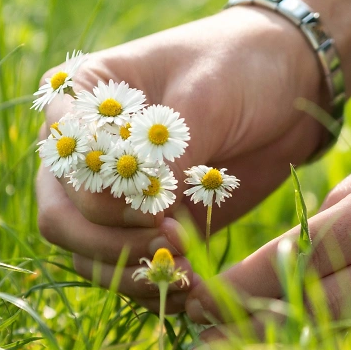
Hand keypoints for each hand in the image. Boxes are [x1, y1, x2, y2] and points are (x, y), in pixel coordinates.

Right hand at [35, 6, 325, 311]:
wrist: (289, 81)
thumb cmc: (240, 64)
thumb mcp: (206, 93)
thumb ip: (170, 149)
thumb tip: (144, 210)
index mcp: (83, 99)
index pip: (61, 160)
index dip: (98, 192)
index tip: (155, 202)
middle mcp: (89, 150)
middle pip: (62, 217)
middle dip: (110, 242)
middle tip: (169, 241)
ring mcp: (119, 192)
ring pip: (89, 253)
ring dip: (130, 269)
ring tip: (185, 269)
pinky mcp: (152, 221)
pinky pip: (131, 266)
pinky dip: (154, 282)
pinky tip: (191, 285)